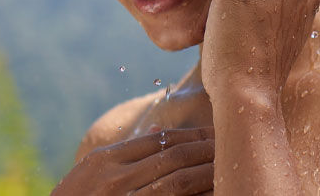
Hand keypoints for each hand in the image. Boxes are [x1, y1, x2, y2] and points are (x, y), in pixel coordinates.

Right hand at [52, 127, 214, 195]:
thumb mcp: (89, 176)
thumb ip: (122, 155)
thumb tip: (158, 130)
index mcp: (102, 160)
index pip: (157, 141)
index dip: (190, 136)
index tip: (213, 134)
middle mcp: (113, 179)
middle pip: (172, 156)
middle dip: (205, 149)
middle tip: (230, 145)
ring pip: (178, 181)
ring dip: (208, 172)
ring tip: (229, 167)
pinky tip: (214, 192)